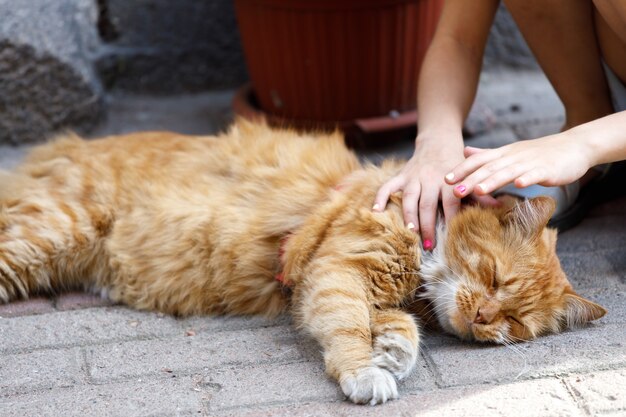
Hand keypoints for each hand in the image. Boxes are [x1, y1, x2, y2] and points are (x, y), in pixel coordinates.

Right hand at [374, 133, 498, 248]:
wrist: (438, 141)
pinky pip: (388, 186)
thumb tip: (500, 206)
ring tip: (409, 232)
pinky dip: (380, 197)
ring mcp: (413, 177)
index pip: (450, 200)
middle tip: (429, 245)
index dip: (451, 217)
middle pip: (427, 204)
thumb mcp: (470, 176)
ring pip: (408, 197)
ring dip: (408, 215)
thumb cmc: (456, 165)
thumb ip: (480, 193)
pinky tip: (375, 211)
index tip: (452, 234)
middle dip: (428, 225)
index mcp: (449, 180)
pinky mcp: (401, 175)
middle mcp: (430, 178)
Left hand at [445, 133, 592, 197]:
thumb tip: (464, 152)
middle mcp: (514, 157)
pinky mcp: (548, 170)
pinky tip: (519, 186)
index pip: (478, 160)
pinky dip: (527, 179)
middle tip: (455, 192)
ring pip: (509, 172)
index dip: (462, 169)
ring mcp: (531, 163)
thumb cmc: (539, 153)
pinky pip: (536, 174)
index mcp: (504, 153)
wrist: (574, 146)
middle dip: (471, 179)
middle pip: (489, 168)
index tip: (446, 180)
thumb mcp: (510, 152)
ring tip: (478, 190)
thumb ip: (487, 154)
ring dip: (493, 181)